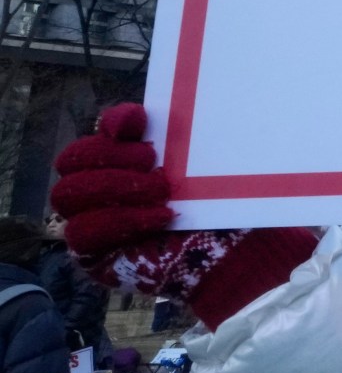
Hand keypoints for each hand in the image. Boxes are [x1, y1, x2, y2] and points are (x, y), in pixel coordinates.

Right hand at [51, 104, 316, 329]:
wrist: (241, 252)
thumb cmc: (221, 205)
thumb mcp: (200, 163)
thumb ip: (168, 135)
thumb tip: (131, 117)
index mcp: (120, 162)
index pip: (97, 131)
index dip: (112, 125)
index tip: (141, 123)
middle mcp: (98, 189)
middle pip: (71, 160)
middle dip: (111, 156)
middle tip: (155, 164)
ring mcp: (90, 221)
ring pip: (69, 194)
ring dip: (117, 187)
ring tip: (162, 192)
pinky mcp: (92, 255)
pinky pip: (81, 231)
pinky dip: (120, 220)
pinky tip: (159, 218)